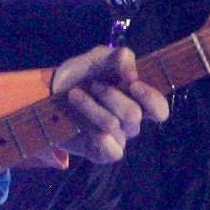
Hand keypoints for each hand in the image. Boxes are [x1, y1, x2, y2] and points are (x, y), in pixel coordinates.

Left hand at [51, 45, 168, 162]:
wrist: (49, 91)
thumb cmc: (81, 74)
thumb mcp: (99, 57)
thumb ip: (120, 57)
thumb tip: (133, 75)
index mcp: (138, 100)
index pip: (159, 109)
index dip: (151, 98)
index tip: (132, 84)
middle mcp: (130, 122)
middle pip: (133, 115)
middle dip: (111, 96)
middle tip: (94, 84)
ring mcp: (115, 137)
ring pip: (113, 126)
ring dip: (91, 107)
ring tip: (74, 95)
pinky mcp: (98, 151)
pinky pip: (112, 153)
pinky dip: (101, 140)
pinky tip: (85, 128)